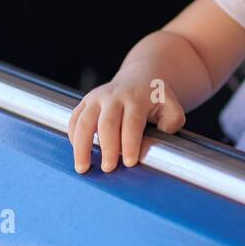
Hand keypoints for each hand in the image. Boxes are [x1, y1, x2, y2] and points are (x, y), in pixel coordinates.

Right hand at [67, 77, 185, 173]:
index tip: (129, 162)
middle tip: (108, 168)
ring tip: (82, 168)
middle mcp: (114, 96)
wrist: (141, 76)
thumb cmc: (156, 99)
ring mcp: (97, 97)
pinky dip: (73, 136)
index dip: (130, 143)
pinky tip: (77, 152)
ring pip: (84, 121)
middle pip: (107, 122)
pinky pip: (74, 118)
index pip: (132, 122)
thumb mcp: (171, 107)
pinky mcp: (86, 101)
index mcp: (137, 98)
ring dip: (81, 145)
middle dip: (107, 147)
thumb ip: (170, 124)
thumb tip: (154, 142)